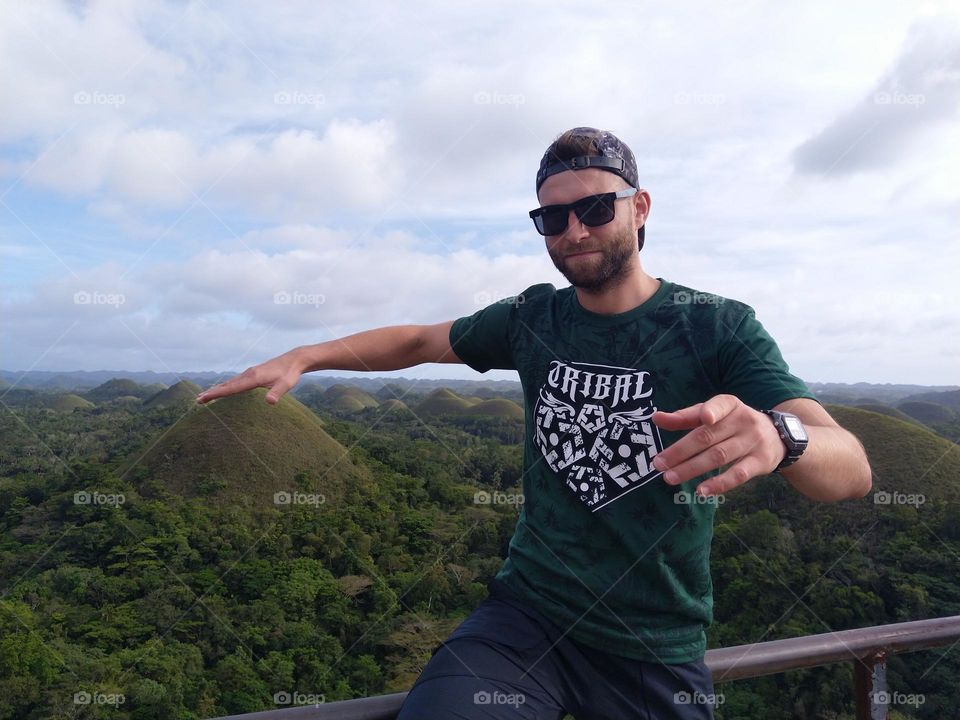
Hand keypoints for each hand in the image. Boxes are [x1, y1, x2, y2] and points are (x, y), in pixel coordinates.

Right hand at [195, 348, 307, 405]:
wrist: (295, 360)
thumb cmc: (290, 373)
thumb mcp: (286, 385)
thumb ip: (277, 393)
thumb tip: (270, 402)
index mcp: (253, 378)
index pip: (231, 388)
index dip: (217, 394)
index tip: (203, 398)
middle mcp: (248, 374)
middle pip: (227, 385)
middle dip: (212, 393)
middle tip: (198, 401)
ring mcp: (250, 373)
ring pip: (230, 382)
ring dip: (217, 389)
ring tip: (205, 396)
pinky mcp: (253, 373)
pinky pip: (236, 381)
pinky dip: (226, 386)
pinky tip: (224, 389)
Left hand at [650, 394, 785, 496]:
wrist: (778, 436)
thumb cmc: (734, 424)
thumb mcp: (713, 414)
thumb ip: (685, 417)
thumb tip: (656, 418)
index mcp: (729, 405)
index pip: (720, 405)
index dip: (712, 411)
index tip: (704, 418)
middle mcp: (743, 421)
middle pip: (709, 437)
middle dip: (681, 451)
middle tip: (658, 464)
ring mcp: (752, 442)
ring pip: (719, 456)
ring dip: (692, 468)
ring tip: (670, 477)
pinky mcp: (760, 463)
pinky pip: (738, 474)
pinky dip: (720, 483)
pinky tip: (702, 490)